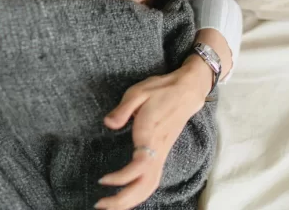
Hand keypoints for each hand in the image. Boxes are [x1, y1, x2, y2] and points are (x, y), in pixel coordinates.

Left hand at [95, 58, 211, 209]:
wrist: (187, 92)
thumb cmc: (160, 90)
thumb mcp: (137, 92)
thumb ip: (123, 109)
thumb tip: (108, 124)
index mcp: (150, 133)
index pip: (140, 164)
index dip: (123, 177)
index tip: (103, 181)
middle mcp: (158, 148)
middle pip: (146, 183)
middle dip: (125, 199)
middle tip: (101, 206)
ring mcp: (162, 153)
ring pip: (150, 185)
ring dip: (131, 200)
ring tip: (110, 206)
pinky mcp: (162, 154)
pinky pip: (152, 180)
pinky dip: (139, 192)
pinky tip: (125, 196)